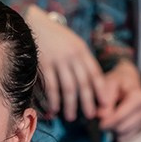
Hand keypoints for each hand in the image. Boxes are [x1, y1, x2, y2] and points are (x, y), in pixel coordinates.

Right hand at [25, 5, 109, 122]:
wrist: (35, 23)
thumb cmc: (55, 37)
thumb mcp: (73, 44)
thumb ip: (82, 60)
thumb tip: (91, 82)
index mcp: (82, 50)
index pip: (95, 73)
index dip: (101, 89)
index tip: (105, 103)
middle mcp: (72, 56)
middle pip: (83, 83)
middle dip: (88, 101)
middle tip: (90, 116)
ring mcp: (58, 60)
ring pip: (68, 88)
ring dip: (70, 105)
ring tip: (71, 118)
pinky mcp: (44, 64)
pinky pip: (51, 86)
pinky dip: (53, 100)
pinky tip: (54, 110)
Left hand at [96, 60, 140, 141]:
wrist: (128, 83)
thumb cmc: (119, 83)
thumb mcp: (110, 83)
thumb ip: (105, 98)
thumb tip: (102, 116)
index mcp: (139, 98)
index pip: (119, 117)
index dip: (105, 120)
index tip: (98, 118)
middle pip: (121, 128)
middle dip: (109, 125)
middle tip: (103, 118)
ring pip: (123, 136)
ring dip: (113, 130)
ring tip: (110, 119)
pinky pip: (126, 139)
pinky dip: (117, 135)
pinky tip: (115, 125)